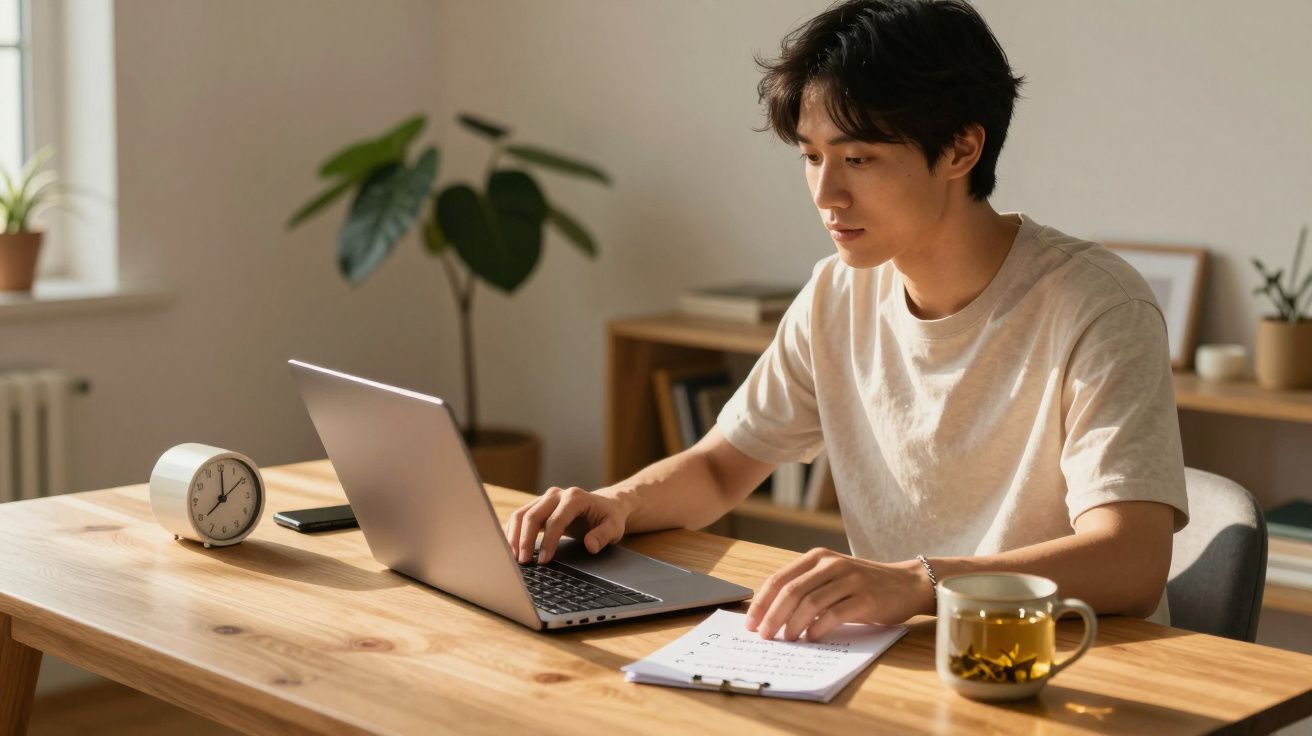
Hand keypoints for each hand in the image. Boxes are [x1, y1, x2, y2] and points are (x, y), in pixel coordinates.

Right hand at [504, 486, 627, 564]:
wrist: (604, 506)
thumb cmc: (609, 517)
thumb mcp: (614, 527)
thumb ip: (603, 536)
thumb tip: (590, 546)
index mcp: (575, 497)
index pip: (556, 520)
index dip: (548, 541)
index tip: (544, 560)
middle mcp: (557, 494)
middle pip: (533, 515)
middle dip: (525, 540)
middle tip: (523, 562)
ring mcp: (545, 499)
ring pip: (521, 514)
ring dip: (514, 536)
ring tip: (513, 558)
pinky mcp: (538, 506)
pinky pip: (520, 517)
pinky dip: (513, 532)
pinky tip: (512, 548)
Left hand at [745, 548, 932, 641]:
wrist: (907, 584)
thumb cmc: (863, 585)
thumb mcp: (831, 578)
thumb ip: (806, 588)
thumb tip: (770, 616)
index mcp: (817, 558)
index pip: (779, 579)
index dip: (762, 602)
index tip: (750, 624)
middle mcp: (831, 564)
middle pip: (791, 591)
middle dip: (772, 616)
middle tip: (764, 636)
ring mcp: (849, 579)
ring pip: (810, 603)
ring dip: (793, 624)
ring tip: (787, 639)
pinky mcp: (865, 598)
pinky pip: (834, 614)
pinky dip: (819, 628)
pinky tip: (812, 638)